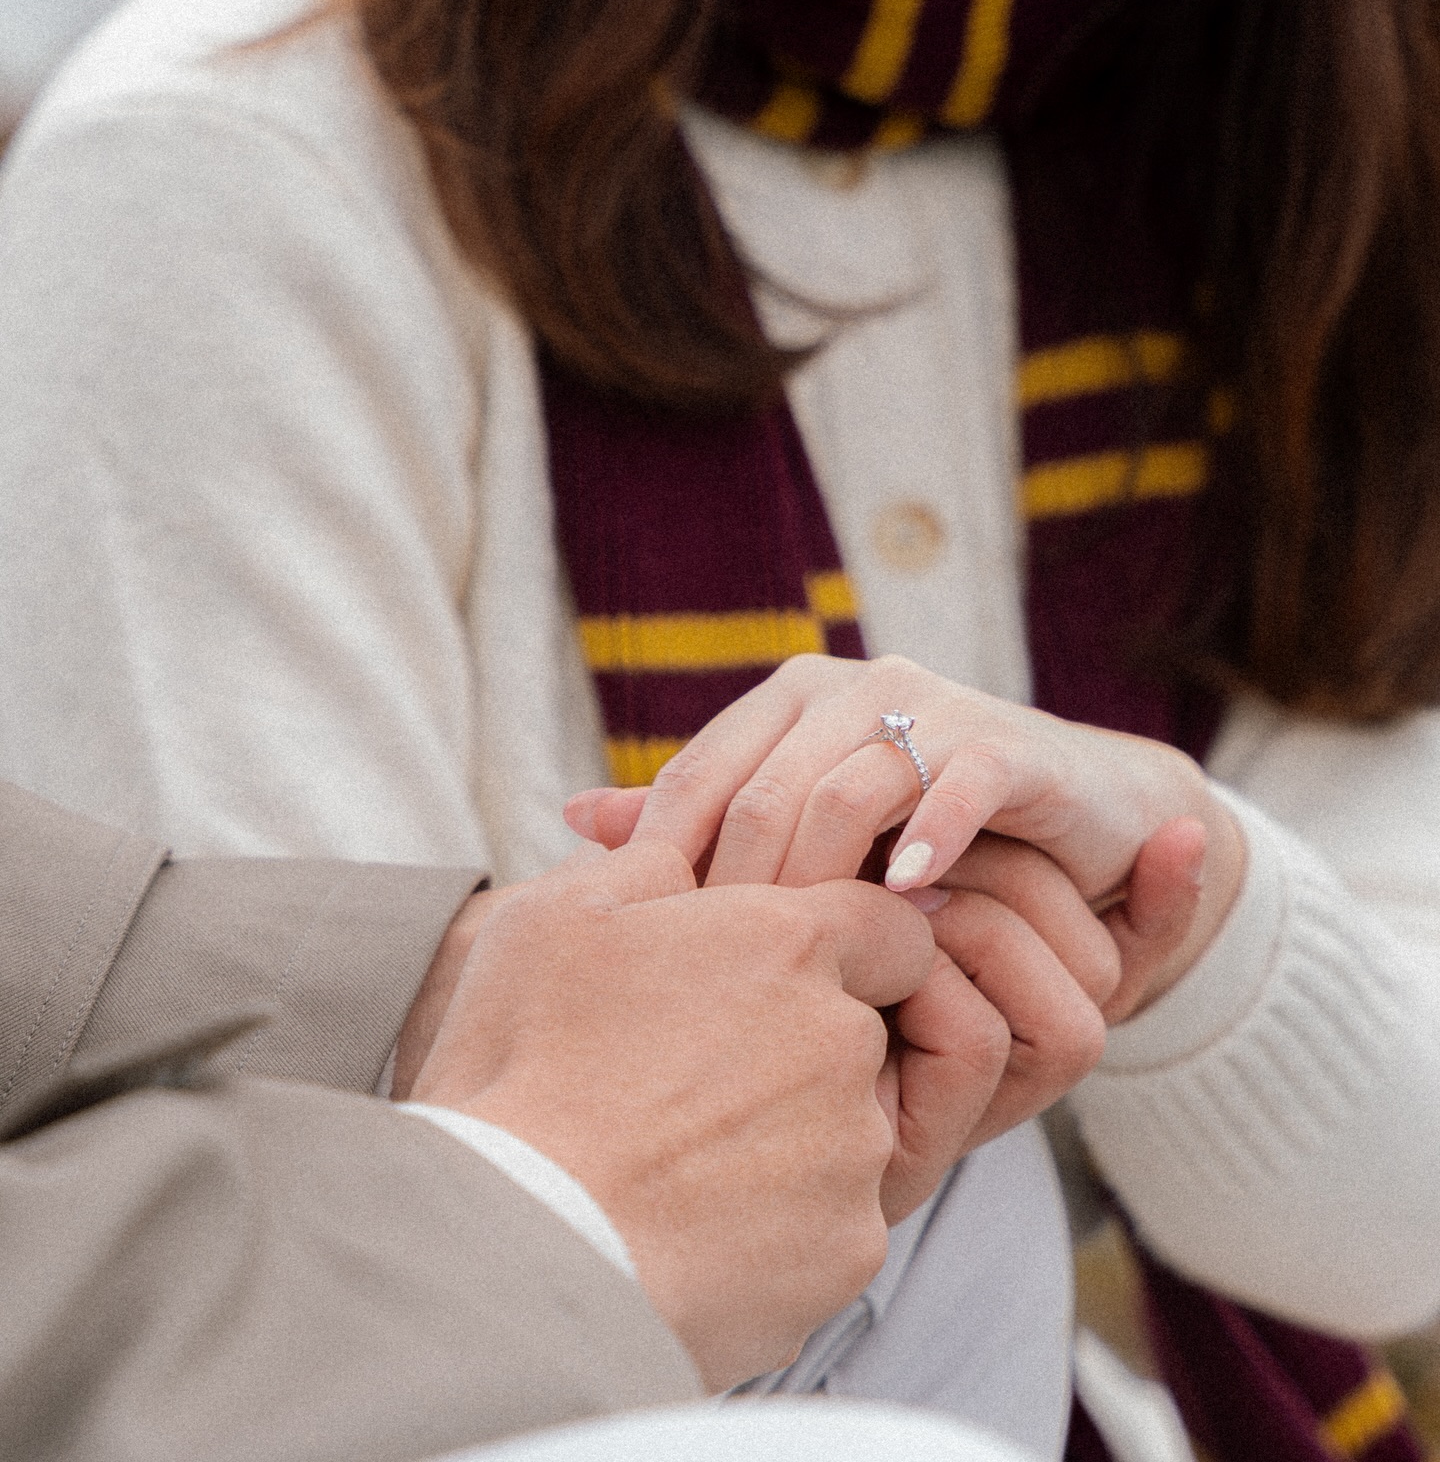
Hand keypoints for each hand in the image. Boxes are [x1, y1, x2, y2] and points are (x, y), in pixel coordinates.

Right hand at [409, 840, 1007, 1387]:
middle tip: (694, 1079)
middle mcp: (843, 1039)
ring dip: (786, 1137)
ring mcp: (854, 1150)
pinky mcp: (849, 1247)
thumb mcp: (562, 915)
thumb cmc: (525, 1065)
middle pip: (861, 1030)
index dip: (840, 950)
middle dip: (800, 1046)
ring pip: (845, 1130)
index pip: (888, 927)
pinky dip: (780, 1226)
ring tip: (676, 1160)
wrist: (513, 1244)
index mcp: (788, 944)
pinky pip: (831, 1222)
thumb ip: (652, 858)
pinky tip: (693, 1225)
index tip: (777, 981)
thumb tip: (688, 851)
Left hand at [567, 654, 1244, 1007]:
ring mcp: (932, 709)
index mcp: (791, 701)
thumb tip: (577, 818)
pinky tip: (907, 903)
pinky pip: (953, 786)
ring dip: (820, 878)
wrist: (1081, 831)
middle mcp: (853, 690)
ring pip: (844, 789)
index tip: (650, 955)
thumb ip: (706, 825)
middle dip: (737, 889)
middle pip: (762, 791)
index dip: (670, 864)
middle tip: (719, 981)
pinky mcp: (1007, 745)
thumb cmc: (923, 846)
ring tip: (802, 957)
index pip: (702, 777)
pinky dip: (927, 843)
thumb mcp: (809, 842)